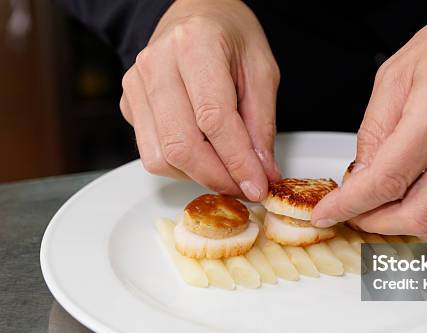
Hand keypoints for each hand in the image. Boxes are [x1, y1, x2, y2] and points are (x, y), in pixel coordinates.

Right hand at [119, 0, 280, 200]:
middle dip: (217, 177)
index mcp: (195, 45)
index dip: (238, 161)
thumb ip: (261, 124)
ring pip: (160, 157)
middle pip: (181, 145)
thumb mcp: (262, 72)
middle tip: (244, 187)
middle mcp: (157, 64)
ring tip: (227, 172)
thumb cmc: (231, 36)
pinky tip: (205, 156)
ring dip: (199, 176)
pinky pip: (152, 153)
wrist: (196, 14)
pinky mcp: (130, 105)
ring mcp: (137, 85)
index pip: (213, 119)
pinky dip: (182, 167)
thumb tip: (262, 173)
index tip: (257, 186)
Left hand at [312, 0, 426, 241]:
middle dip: (374, 222)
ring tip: (390, 213)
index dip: (349, 206)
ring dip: (408, 230)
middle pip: (415, 213)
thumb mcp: (395, 75)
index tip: (329, 213)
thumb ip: (374, 131)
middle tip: (357, 212)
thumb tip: (361, 176)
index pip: (385, 180)